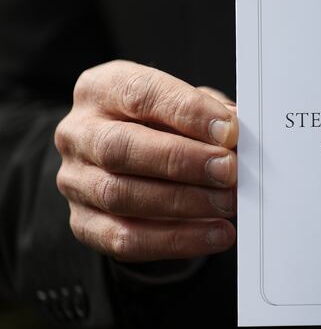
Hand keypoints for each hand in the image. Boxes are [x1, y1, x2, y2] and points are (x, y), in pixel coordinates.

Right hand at [54, 60, 238, 261]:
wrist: (132, 159)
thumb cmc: (165, 123)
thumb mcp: (185, 104)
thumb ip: (209, 113)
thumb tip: (238, 133)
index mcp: (102, 89)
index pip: (140, 94)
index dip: (187, 112)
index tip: (229, 130)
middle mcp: (79, 132)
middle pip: (121, 148)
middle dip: (181, 161)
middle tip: (228, 171)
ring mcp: (74, 181)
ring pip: (120, 196)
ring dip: (183, 202)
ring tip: (227, 203)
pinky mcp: (83, 223)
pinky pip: (125, 239)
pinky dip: (176, 239)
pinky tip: (214, 234)